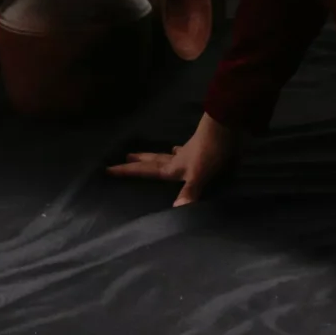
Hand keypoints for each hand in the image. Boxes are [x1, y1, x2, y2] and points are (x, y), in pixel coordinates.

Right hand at [108, 112, 238, 206]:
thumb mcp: (199, 174)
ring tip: (151, 155)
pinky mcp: (204, 149)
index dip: (128, 172)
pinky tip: (181, 150)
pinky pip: (188, 152)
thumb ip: (189, 191)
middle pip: (155, 160)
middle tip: (126, 157)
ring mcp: (191, 152)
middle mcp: (179, 159)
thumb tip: (175, 211)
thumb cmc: (211, 150)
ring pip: (170, 155)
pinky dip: (182, 153)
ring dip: (160, 156)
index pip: (147, 171)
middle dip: (140, 161)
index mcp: (174, 167)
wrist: (228, 124)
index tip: (108, 168)